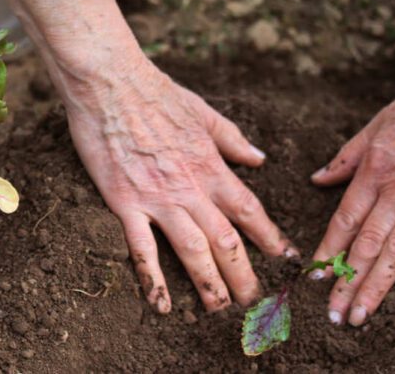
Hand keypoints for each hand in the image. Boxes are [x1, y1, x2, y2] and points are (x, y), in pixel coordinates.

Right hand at [66, 60, 296, 312]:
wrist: (111, 84)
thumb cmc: (156, 92)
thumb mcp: (204, 112)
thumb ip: (232, 140)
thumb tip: (259, 159)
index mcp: (210, 165)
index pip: (248, 210)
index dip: (269, 237)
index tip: (284, 258)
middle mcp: (190, 188)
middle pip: (226, 241)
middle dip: (244, 275)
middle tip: (255, 302)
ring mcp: (158, 198)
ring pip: (192, 251)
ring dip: (209, 285)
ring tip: (220, 310)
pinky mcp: (125, 203)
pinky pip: (142, 249)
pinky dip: (153, 280)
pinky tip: (161, 305)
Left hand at [310, 54, 394, 325]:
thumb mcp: (373, 129)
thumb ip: (345, 159)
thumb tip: (317, 179)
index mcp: (373, 173)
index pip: (343, 221)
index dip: (327, 252)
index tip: (313, 278)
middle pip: (366, 245)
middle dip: (347, 282)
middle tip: (334, 314)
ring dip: (377, 286)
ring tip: (361, 314)